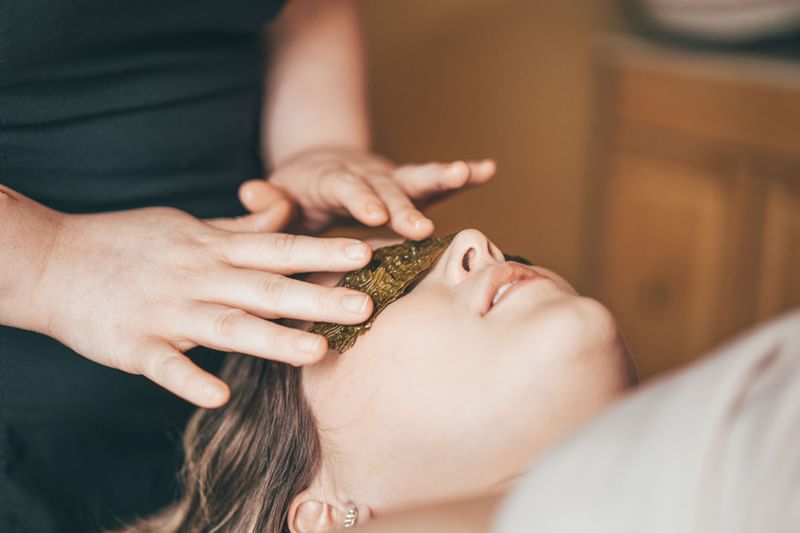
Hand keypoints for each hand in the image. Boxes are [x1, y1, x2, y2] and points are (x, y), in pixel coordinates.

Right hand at [35, 201, 373, 407]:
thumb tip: (288, 212)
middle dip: (316, 298)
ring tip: (316, 351)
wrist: (55, 261)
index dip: (322, 252)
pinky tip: (218, 397)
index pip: (278, 248)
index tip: (368, 254)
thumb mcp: (191, 226)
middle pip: (264, 287)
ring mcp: (165, 311)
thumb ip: (243, 227)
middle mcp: (197, 276)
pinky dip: (189, 380)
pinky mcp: (133, 344)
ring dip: (271, 339)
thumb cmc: (132, 242)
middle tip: (366, 306)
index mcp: (213, 248)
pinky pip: (164, 365)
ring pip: (225, 326)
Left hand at [239, 146, 495, 238]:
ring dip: (442, 177)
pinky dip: (463, 176)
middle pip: (386, 187)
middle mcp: (364, 174)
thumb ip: (266, 203)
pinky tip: (489, 169)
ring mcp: (389, 180)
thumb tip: (249, 192)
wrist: (319, 170)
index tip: (374, 217)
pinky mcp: (407, 187)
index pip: (345, 189)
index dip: (360, 201)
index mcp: (329, 179)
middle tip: (420, 227)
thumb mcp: (276, 196)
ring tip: (468, 172)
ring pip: (415, 178)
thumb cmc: (295, 195)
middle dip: (403, 206)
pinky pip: (435, 184)